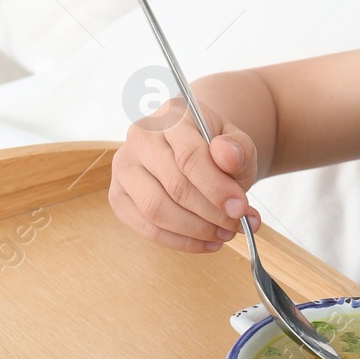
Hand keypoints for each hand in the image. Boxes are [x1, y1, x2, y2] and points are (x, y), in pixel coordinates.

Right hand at [109, 95, 262, 252]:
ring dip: (196, 230)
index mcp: (170, 116)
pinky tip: (206, 242)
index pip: (189, 156)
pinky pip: (146, 227)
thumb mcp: (238, 144)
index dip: (216, 188)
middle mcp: (140, 137)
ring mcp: (124, 167)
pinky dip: (180, 242)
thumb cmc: (216, 150)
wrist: (196, 151)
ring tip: (224, 234)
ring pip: (156, 210)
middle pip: (174, 186)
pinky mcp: (119, 195)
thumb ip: (238, 150)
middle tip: (237, 224)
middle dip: (211, 213)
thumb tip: (229, 157)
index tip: (240, 209)